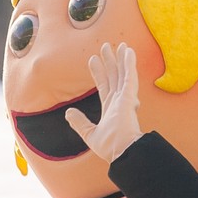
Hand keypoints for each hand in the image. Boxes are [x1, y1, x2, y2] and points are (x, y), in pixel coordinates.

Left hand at [64, 42, 141, 164]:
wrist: (120, 152)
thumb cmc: (109, 147)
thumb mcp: (88, 133)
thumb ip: (79, 122)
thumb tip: (68, 113)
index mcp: (111, 109)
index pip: (104, 85)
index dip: (98, 72)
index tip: (93, 60)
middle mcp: (119, 101)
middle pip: (114, 76)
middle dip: (110, 61)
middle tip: (105, 46)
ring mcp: (125, 98)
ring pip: (123, 73)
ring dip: (121, 58)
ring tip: (120, 44)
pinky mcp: (129, 97)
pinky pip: (130, 76)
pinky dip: (129, 63)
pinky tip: (129, 51)